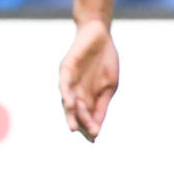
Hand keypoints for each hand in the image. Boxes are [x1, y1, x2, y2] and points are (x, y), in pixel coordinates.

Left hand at [59, 19, 119, 141]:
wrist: (99, 35)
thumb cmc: (105, 61)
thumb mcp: (109, 86)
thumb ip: (102, 105)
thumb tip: (98, 126)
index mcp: (86, 96)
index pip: (85, 116)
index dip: (89, 126)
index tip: (94, 138)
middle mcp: (75, 91)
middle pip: (76, 112)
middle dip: (82, 124)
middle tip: (88, 136)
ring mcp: (69, 80)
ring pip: (68, 101)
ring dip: (71, 114)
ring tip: (74, 128)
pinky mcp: (66, 69)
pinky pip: (64, 84)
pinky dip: (67, 95)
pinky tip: (71, 104)